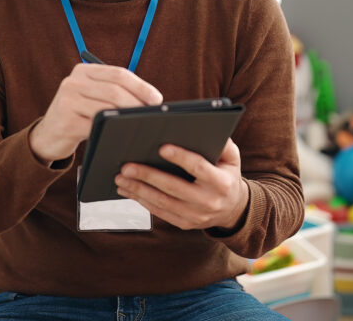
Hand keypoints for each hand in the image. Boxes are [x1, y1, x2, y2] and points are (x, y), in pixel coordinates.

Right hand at [29, 62, 162, 162]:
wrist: (47, 136)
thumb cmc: (78, 116)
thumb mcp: (91, 97)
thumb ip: (113, 92)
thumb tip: (151, 100)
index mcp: (83, 71)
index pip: (118, 74)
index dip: (141, 86)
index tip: (157, 99)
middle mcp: (73, 82)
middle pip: (114, 91)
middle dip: (137, 104)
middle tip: (151, 116)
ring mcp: (67, 100)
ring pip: (107, 108)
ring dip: (127, 118)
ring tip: (140, 125)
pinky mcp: (65, 122)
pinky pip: (95, 126)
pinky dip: (111, 131)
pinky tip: (120, 135)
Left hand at [114, 139, 248, 230]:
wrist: (232, 210)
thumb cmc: (226, 175)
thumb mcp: (231, 158)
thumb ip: (222, 143)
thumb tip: (200, 127)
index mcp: (221, 182)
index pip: (199, 168)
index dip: (180, 157)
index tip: (161, 147)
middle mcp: (208, 201)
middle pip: (173, 187)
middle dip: (147, 175)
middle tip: (126, 166)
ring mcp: (196, 216)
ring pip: (162, 202)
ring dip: (138, 190)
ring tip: (120, 178)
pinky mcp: (184, 224)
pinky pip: (160, 212)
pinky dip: (142, 201)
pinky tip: (129, 190)